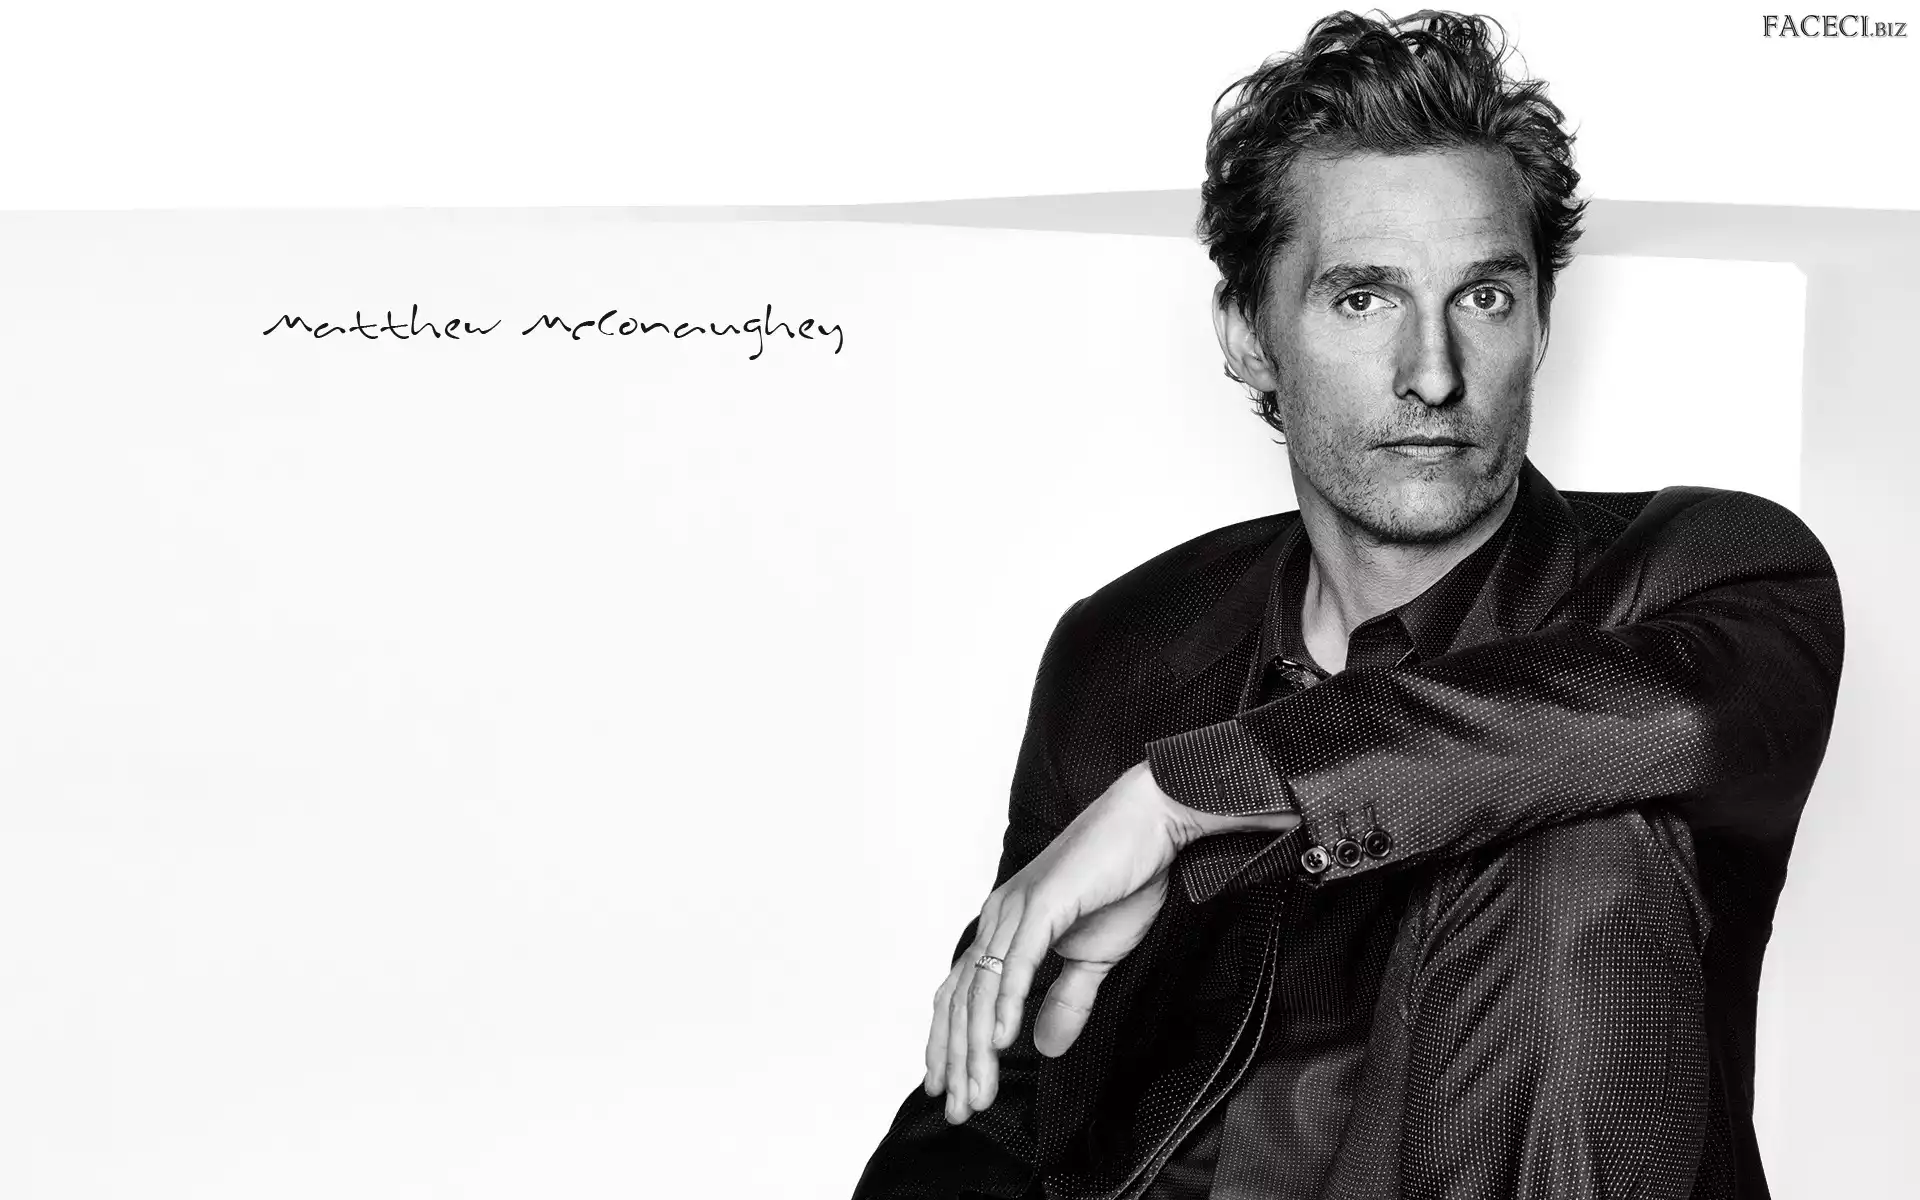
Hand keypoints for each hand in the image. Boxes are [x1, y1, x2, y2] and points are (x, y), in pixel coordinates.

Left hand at [922, 760, 1298, 1123]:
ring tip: (976, 1091)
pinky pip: (1017, 962)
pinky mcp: (1043, 903)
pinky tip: (1003, 1040)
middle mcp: (999, 918)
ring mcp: (1016, 909)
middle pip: (961, 999)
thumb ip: (1067, 1000)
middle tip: (957, 1110)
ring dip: (976, 1046)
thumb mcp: (1094, 956)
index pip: (962, 995)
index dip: (951, 1044)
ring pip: (983, 988)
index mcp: (1005, 929)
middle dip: (955, 1059)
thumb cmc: (1124, 880)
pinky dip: (1005, 1003)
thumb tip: (1044, 1046)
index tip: (949, 1091)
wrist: (1152, 826)